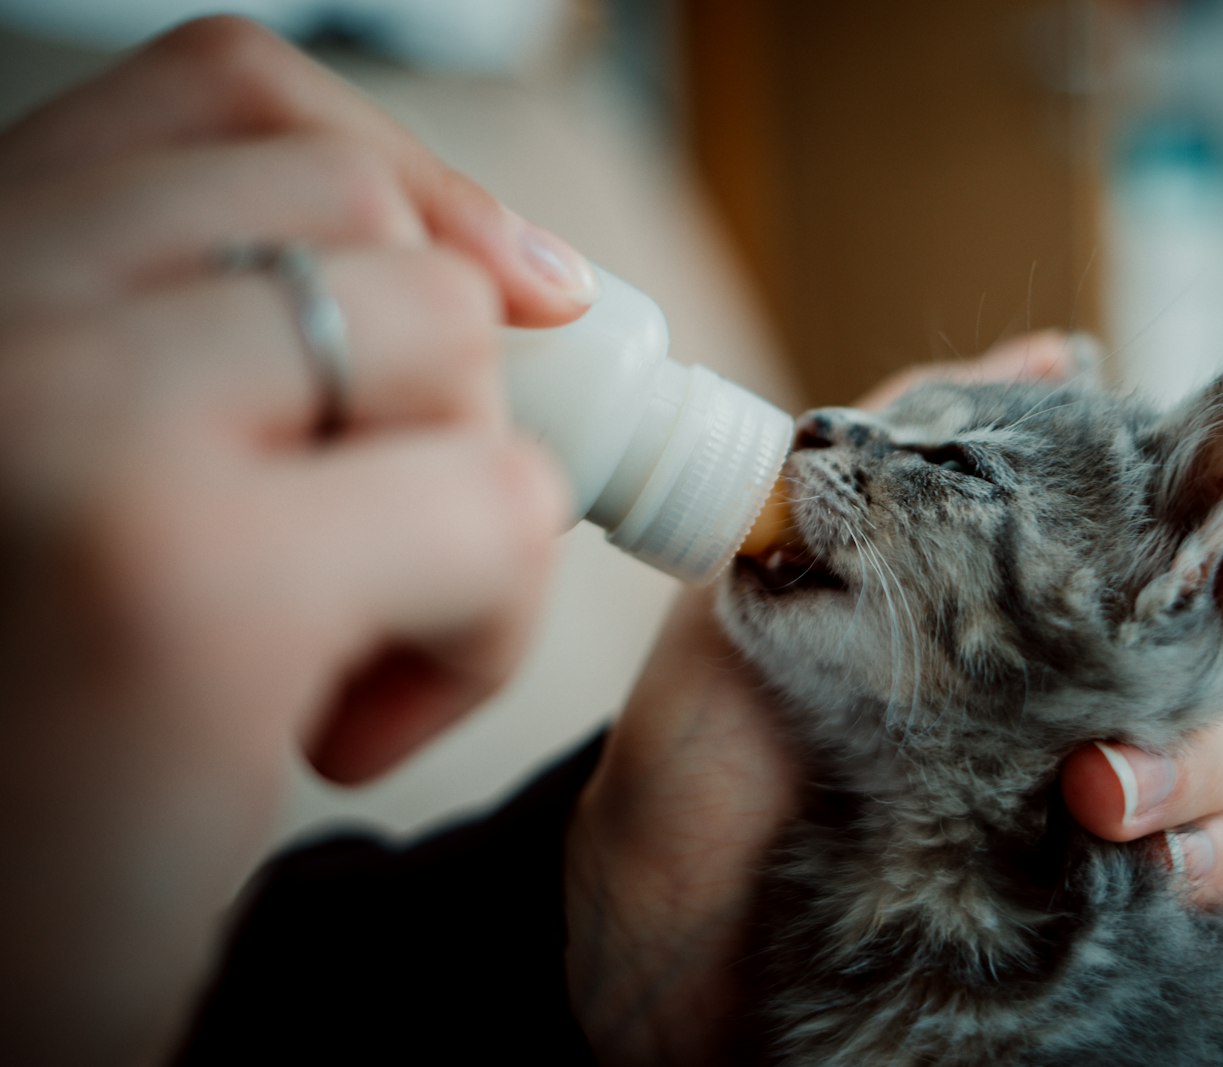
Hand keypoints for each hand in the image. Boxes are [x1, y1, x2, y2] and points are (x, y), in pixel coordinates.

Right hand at [0, 18, 591, 1061]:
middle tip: (399, 532)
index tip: (512, 285)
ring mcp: (69, 420)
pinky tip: (347, 735)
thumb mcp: (77, 472)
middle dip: (449, 378)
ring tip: (348, 653)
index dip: (399, 176)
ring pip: (446, 336)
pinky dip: (484, 630)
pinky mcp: (185, 578)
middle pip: (360, 212)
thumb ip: (201, 344)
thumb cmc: (37, 730)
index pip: (221, 97)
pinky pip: (491, 505)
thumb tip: (509, 275)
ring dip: (463, 508)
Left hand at [565, 332, 1222, 1064]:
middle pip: (1212, 664)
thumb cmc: (705, 735)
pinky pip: (1204, 885)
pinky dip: (1205, 875)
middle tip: (1128, 698)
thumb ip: (898, 448)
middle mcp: (1058, 699)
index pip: (1159, 559)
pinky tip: (1147, 873)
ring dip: (1196, 777)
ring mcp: (1074, 806)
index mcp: (1008, 612)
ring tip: (1095, 796)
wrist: (652, 914)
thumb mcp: (768, 564)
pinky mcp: (1073, 907)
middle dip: (1218, 667)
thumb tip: (1055, 351)